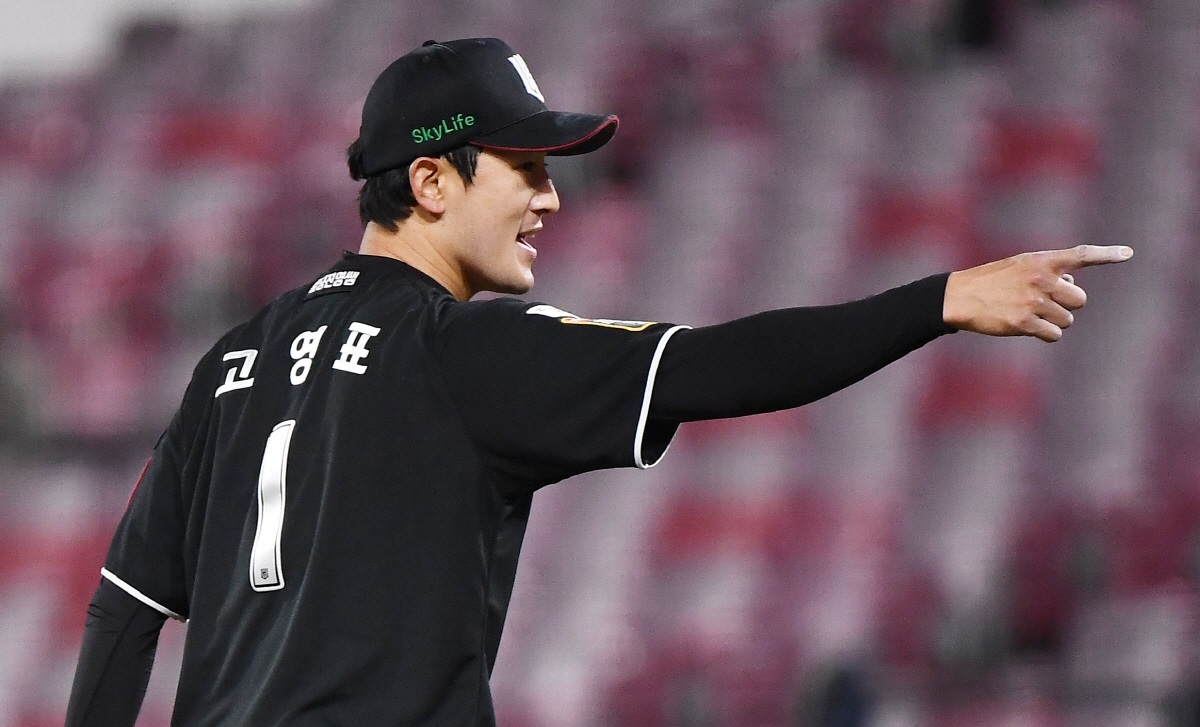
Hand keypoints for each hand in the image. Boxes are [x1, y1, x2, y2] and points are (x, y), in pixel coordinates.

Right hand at [943, 245, 1133, 341]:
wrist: (959, 297)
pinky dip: (1045, 334)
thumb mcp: (1019, 266)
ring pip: (1067, 320)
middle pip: (1079, 299)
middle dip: (1066, 304)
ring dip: (1053, 321)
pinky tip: (1027, 327)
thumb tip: (1071, 285)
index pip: (1080, 255)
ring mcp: (1033, 301)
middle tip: (1044, 303)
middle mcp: (1040, 279)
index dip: (1107, 255)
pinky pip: (1053, 335)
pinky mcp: (1024, 323)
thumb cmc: (991, 281)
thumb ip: (1048, 272)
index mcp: (1040, 261)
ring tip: (1029, 314)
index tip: (1128, 254)